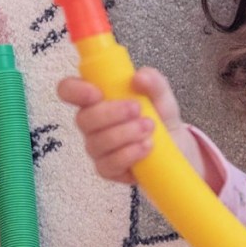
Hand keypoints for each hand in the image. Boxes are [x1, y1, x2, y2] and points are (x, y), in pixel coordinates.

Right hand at [57, 67, 201, 184]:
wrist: (176, 146)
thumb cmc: (159, 116)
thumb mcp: (162, 95)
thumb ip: (153, 81)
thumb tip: (139, 76)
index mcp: (98, 99)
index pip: (69, 90)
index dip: (75, 90)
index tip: (97, 93)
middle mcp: (92, 124)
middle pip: (83, 119)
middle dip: (111, 113)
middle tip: (137, 109)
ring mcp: (98, 148)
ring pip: (98, 142)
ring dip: (125, 133)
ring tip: (149, 127)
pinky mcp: (108, 169)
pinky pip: (109, 164)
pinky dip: (130, 154)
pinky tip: (147, 146)